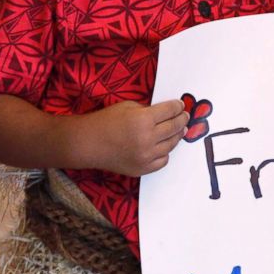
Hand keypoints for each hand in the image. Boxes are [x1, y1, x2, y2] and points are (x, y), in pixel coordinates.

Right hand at [68, 99, 188, 176]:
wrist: (88, 143)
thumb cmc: (106, 121)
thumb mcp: (128, 107)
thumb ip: (148, 110)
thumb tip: (167, 113)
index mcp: (144, 120)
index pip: (170, 111)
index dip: (178, 107)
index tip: (180, 106)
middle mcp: (147, 138)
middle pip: (174, 127)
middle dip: (182, 120)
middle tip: (185, 117)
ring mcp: (146, 156)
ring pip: (171, 145)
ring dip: (177, 136)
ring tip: (179, 131)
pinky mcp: (142, 168)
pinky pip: (163, 160)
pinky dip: (166, 152)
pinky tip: (165, 146)